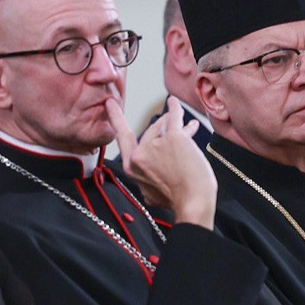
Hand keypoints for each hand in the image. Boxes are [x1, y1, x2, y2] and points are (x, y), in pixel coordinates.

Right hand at [108, 98, 216, 228]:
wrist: (194, 201)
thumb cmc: (178, 200)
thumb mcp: (151, 194)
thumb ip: (145, 179)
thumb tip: (149, 175)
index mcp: (132, 167)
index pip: (122, 138)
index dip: (116, 118)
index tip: (110, 104)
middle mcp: (140, 154)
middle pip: (149, 131)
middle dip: (162, 128)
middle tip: (168, 123)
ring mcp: (156, 144)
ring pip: (164, 126)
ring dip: (176, 125)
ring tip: (189, 126)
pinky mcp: (174, 138)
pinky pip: (174, 116)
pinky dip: (175, 108)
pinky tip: (175, 103)